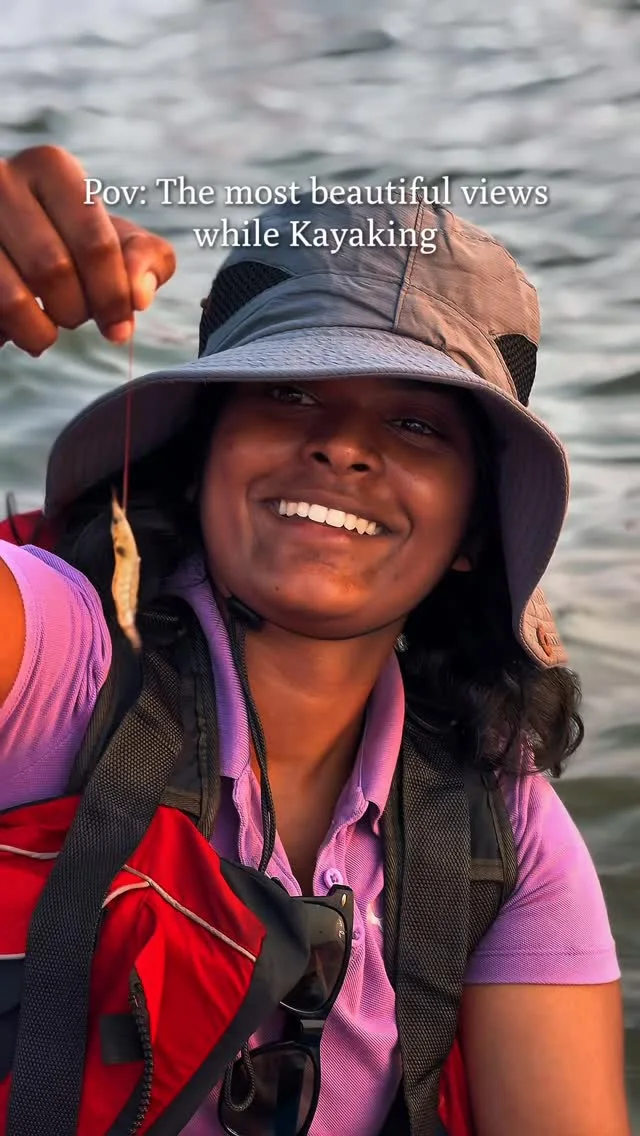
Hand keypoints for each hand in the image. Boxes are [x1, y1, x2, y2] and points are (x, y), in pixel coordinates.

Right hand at [0, 145, 175, 354]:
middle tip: (76, 317)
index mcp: (52, 167)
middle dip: (76, 311)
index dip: (113, 297)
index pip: (95, 244)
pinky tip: (21, 330)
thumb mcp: (118, 244)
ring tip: (47, 330)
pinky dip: (14, 334)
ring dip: (42, 331)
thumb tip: (140, 296)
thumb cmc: (71, 244)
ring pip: (14, 298)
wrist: (10, 250)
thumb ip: (147, 260)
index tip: (119, 328)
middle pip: (54, 270)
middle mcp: (1, 178)